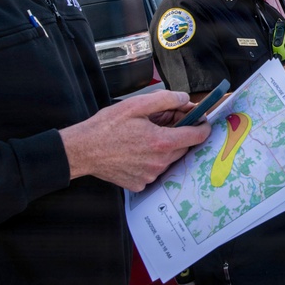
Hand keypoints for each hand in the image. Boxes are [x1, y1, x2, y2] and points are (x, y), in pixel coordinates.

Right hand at [61, 90, 211, 190]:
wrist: (82, 150)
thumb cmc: (107, 126)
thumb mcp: (136, 104)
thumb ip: (166, 99)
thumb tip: (185, 99)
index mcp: (162, 142)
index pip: (197, 136)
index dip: (203, 126)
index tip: (202, 120)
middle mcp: (160, 162)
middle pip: (183, 147)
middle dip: (180, 133)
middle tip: (166, 121)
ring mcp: (150, 176)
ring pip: (169, 159)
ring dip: (165, 146)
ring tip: (146, 135)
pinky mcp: (140, 184)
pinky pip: (155, 170)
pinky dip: (151, 159)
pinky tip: (137, 150)